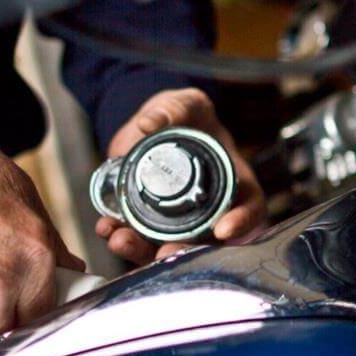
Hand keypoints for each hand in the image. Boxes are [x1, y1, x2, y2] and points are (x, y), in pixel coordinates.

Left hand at [95, 88, 264, 263]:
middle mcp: (207, 209)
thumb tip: (149, 121)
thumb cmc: (183, 115)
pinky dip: (120, 236)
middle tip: (164, 252)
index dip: (242, 222)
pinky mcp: (147, 221)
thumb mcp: (185, 104)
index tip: (223, 230)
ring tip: (122, 241)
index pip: (249, 207)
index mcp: (231, 181)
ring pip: (165, 246)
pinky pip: (137, 237)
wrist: (150, 125)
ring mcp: (177, 220)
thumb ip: (174, 108)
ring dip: (142, 252)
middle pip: (203, 241)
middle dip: (183, 251)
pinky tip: (106, 228)